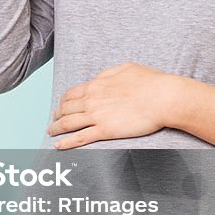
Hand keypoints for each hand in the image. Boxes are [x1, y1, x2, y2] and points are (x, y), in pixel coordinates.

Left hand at [47, 62, 183, 148]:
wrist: (163, 97)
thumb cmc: (150, 82)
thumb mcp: (126, 68)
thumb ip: (109, 73)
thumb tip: (100, 77)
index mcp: (97, 84)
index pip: (71, 93)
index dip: (63, 101)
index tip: (61, 106)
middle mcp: (92, 99)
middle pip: (66, 108)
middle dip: (57, 115)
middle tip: (54, 120)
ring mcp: (97, 116)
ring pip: (68, 123)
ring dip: (56, 128)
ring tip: (51, 132)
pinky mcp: (105, 130)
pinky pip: (80, 137)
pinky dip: (66, 142)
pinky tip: (58, 146)